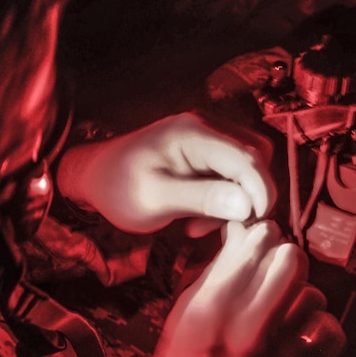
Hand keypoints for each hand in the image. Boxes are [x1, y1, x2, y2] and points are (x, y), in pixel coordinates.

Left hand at [57, 113, 276, 234]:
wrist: (93, 178)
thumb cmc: (117, 188)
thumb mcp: (156, 199)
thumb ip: (202, 198)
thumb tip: (247, 205)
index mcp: (195, 133)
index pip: (250, 156)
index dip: (262, 191)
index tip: (254, 224)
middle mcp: (207, 128)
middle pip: (256, 157)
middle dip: (251, 195)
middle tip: (228, 228)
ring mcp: (206, 139)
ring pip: (247, 168)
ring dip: (236, 201)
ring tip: (201, 227)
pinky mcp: (203, 154)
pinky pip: (231, 174)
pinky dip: (224, 200)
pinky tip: (197, 220)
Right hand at [153, 220, 344, 356]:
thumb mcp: (186, 317)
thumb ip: (214, 274)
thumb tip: (239, 234)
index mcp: (215, 305)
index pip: (257, 241)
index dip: (262, 237)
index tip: (260, 246)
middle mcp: (249, 323)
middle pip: (292, 260)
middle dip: (286, 260)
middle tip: (278, 275)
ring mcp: (280, 350)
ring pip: (314, 295)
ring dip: (303, 298)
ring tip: (289, 311)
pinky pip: (332, 333)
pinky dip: (322, 330)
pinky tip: (306, 334)